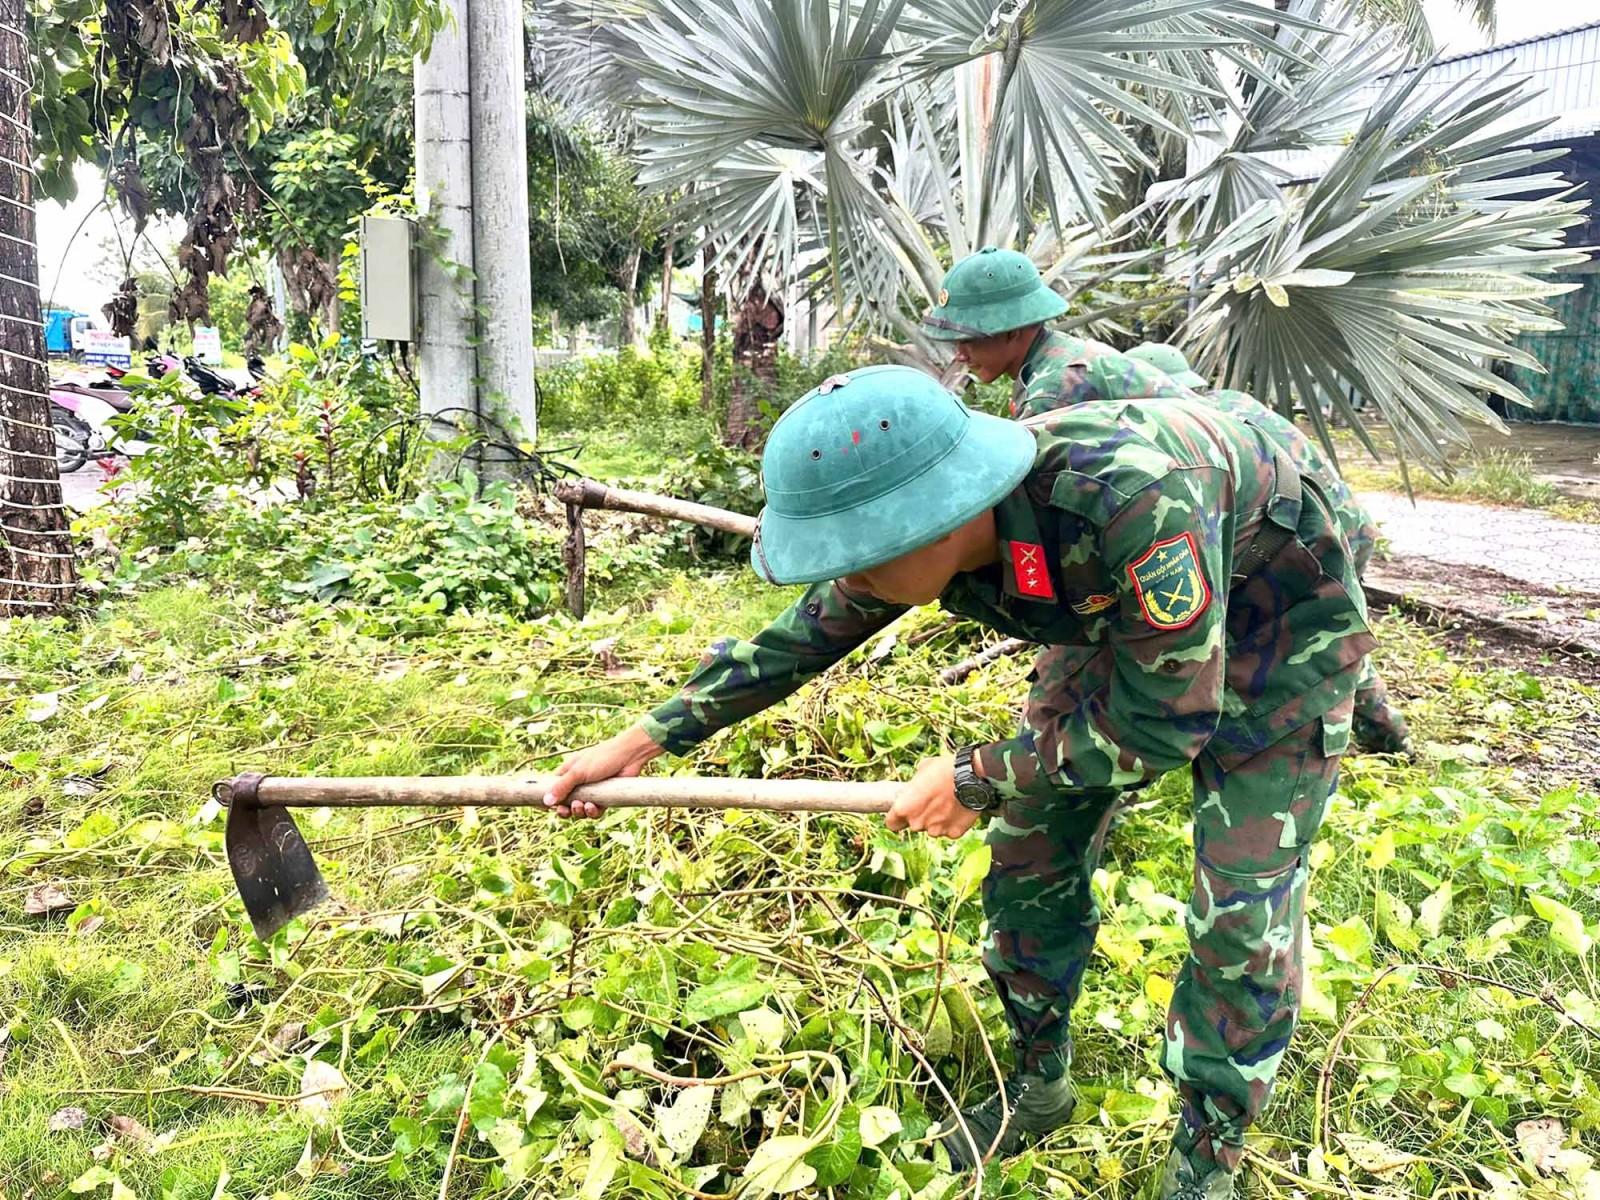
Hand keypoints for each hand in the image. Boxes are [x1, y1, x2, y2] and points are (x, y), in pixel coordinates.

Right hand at [543, 724, 663, 818]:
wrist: (630, 756)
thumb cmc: (602, 757)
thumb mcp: (579, 772)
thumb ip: (562, 787)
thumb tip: (546, 802)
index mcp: (568, 773)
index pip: (552, 788)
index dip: (548, 799)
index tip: (544, 809)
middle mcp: (579, 783)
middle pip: (566, 803)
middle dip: (565, 810)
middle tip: (565, 811)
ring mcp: (592, 790)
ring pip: (580, 809)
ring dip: (579, 811)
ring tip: (582, 805)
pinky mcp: (604, 797)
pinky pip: (595, 811)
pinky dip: (593, 812)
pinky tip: (594, 807)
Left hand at [886, 754, 980, 839]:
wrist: (971, 775)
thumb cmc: (945, 770)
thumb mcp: (922, 769)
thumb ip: (914, 785)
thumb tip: (916, 787)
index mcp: (904, 808)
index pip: (892, 824)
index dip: (897, 818)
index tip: (904, 813)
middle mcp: (917, 823)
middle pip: (914, 825)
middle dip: (921, 816)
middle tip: (932, 802)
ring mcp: (936, 830)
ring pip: (932, 829)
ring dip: (937, 820)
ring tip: (948, 804)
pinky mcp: (953, 833)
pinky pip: (949, 831)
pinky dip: (952, 823)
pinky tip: (958, 809)